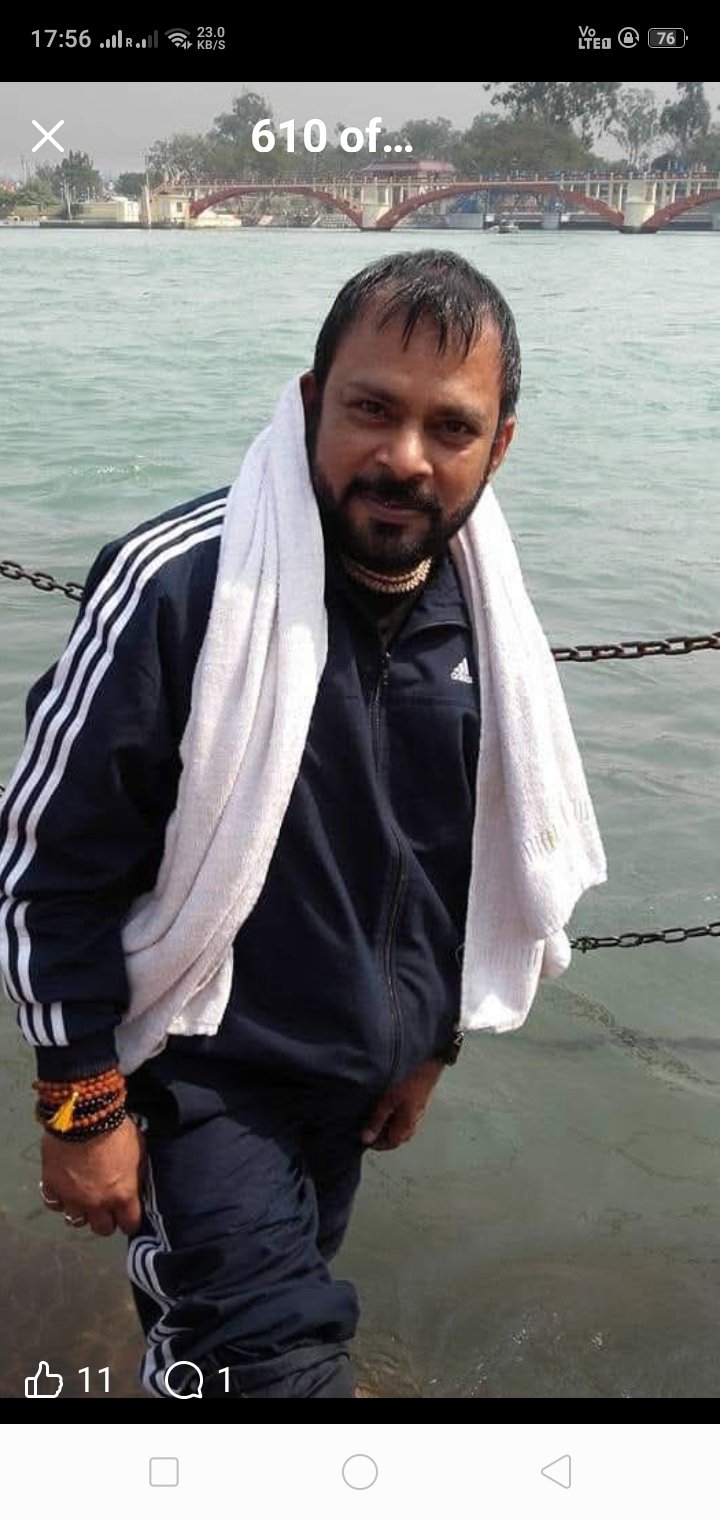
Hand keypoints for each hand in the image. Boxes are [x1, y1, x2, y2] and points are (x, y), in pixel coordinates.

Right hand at [40, 1117, 144, 1237]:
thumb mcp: (138, 1151)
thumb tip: (135, 1185)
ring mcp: (72, 1197)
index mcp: (123, 1194)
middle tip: (106, 1208)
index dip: (130, 1220)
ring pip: (76, 1220)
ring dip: (82, 1211)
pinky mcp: (52, 1186)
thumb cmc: (116, 1128)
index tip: (128, 1215)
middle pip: (102, 1229)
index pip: (130, 1224)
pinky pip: (54, 1204)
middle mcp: (97, 1202)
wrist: (85, 1115)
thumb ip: (136, 1175)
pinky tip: (64, 1189)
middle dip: (106, 1220)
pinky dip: (60, 1198)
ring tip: (84, 1199)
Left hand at [361, 1058, 443, 1150]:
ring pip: (402, 1124)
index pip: (392, 1143)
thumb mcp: (388, 1101)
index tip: (364, 1137)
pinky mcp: (419, 1100)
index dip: (377, 1144)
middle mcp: (415, 1120)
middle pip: (398, 1135)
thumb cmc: (409, 1081)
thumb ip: (377, 1120)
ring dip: (389, 1123)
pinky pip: (406, 1113)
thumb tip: (367, 1138)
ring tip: (376, 1113)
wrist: (428, 1063)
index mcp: (407, 1124)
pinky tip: (389, 1102)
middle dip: (383, 1133)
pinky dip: (396, 1113)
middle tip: (368, 1125)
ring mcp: (419, 1110)